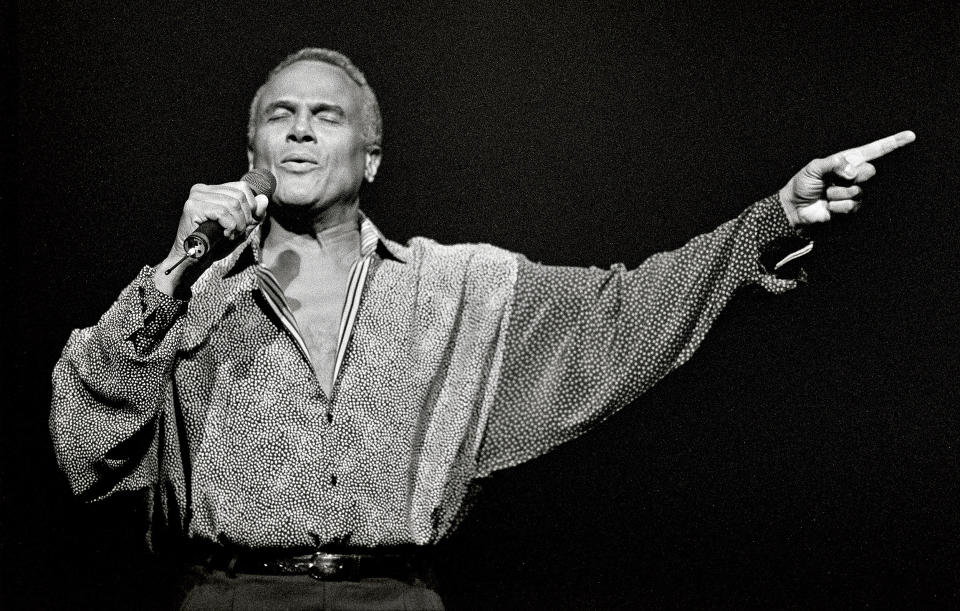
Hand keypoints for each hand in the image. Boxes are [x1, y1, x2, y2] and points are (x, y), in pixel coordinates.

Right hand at [156, 181, 268, 295]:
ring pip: (232, 204)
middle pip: (239, 195)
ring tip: (230, 235)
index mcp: (212, 190)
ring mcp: (196, 197)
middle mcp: (202, 190)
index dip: (251, 206)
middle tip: (237, 232)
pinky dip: (229, 226)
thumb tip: (264, 199)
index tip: (247, 223)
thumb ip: (254, 215)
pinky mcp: (192, 208)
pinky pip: (222, 212)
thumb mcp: (242, 229)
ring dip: (237, 224)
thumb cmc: (216, 245)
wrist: (195, 261)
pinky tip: (223, 235)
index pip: (242, 187)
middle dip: (245, 218)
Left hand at [779, 131, 915, 225]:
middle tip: (834, 180)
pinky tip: (828, 206)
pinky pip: (851, 205)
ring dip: (838, 193)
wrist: (794, 208)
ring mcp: (854, 192)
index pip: (874, 151)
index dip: (893, 143)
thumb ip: (834, 164)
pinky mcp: (851, 208)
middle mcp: (854, 176)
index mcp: (847, 161)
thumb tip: (853, 170)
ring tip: (826, 195)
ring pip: (858, 191)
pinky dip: (836, 206)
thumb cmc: (802, 185)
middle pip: (869, 172)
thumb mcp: (814, 168)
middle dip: (850, 176)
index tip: (910, 136)